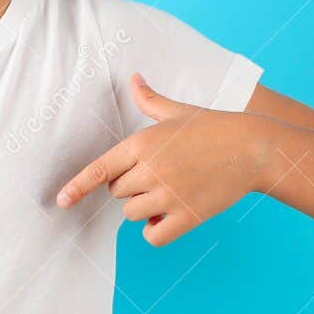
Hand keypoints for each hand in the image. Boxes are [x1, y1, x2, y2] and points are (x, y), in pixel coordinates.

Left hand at [55, 72, 267, 245]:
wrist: (253, 148)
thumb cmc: (214, 127)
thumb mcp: (177, 111)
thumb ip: (148, 99)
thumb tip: (133, 77)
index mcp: (141, 143)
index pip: (98, 170)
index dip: (76, 187)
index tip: (60, 201)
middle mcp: (149, 170)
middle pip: (116, 192)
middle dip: (130, 187)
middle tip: (160, 174)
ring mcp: (167, 195)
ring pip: (131, 214)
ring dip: (143, 208)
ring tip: (170, 191)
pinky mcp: (185, 216)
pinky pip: (152, 236)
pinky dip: (155, 230)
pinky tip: (170, 217)